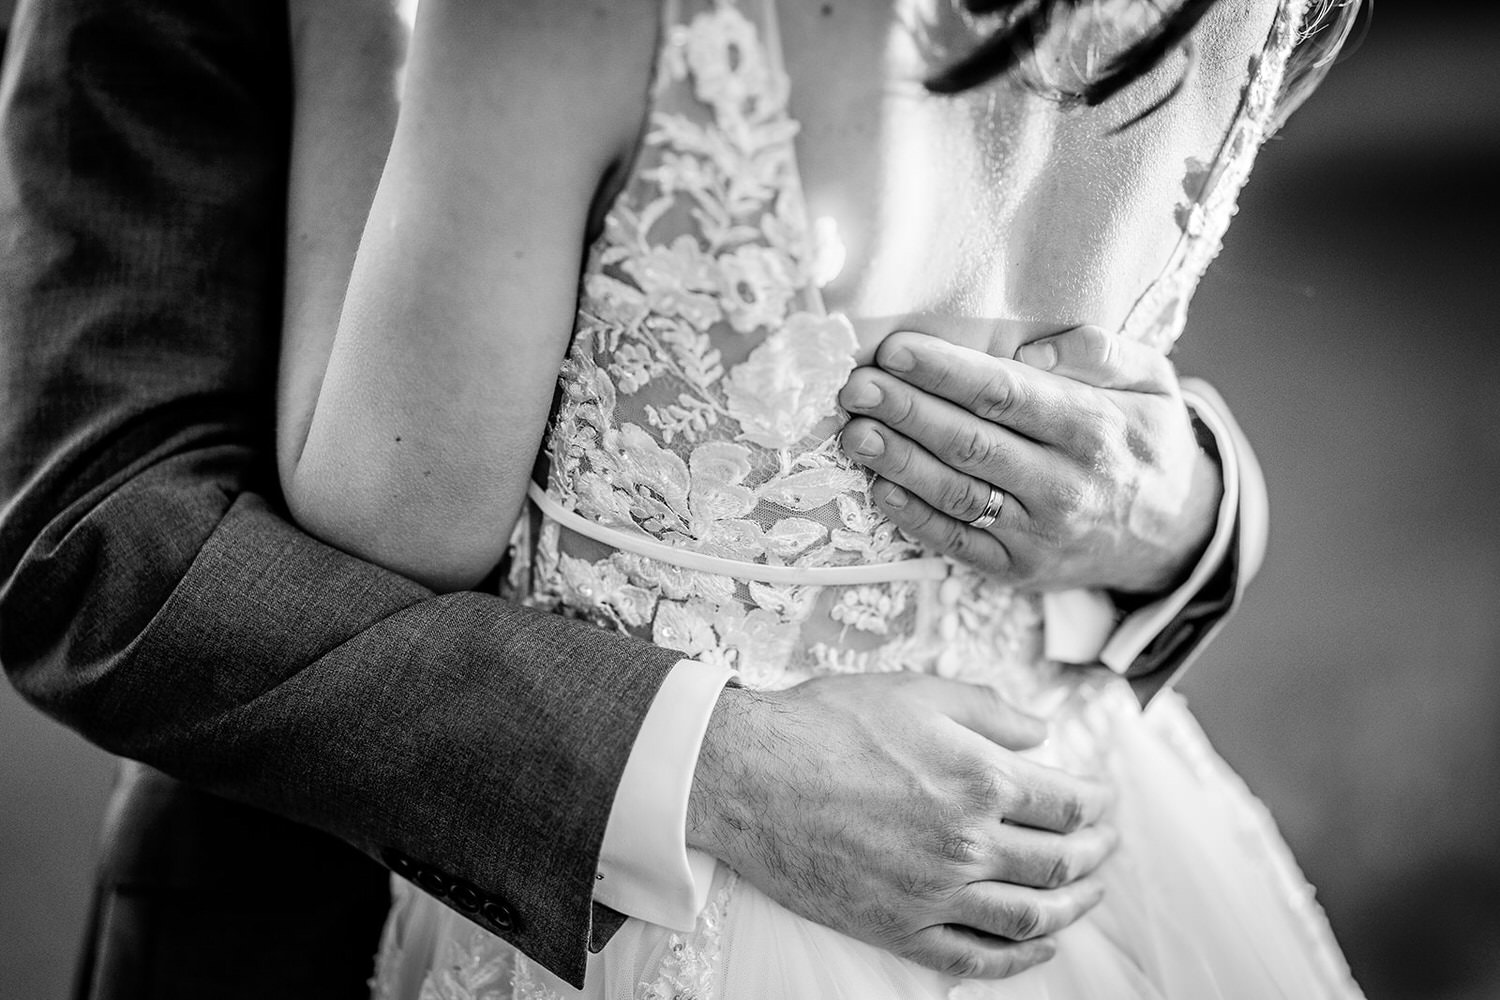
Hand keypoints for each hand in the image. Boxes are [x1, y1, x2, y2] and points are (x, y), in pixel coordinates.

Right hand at [687, 675, 1116, 978]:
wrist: (749, 774)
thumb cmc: (826, 724)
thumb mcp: (917, 691)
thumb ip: (989, 711)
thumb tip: (1041, 731)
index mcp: (980, 779)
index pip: (1070, 804)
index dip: (1099, 803)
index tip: (1104, 799)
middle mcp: (967, 843)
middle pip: (1062, 862)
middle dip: (1098, 853)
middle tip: (1107, 843)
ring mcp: (933, 892)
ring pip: (1030, 916)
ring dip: (1074, 907)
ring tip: (1088, 893)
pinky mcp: (897, 927)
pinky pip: (973, 958)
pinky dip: (1018, 958)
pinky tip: (1039, 945)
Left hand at [838, 326, 1221, 594]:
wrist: (1174, 536)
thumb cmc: (1145, 442)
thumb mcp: (1153, 381)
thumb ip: (1100, 352)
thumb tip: (1033, 350)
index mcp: (1094, 427)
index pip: (1006, 394)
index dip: (945, 372)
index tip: (894, 350)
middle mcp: (1065, 484)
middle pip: (971, 443)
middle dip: (906, 412)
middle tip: (856, 386)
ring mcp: (1039, 533)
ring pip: (957, 494)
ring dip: (899, 462)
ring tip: (855, 432)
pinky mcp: (1017, 568)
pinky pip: (958, 543)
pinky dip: (915, 518)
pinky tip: (880, 488)